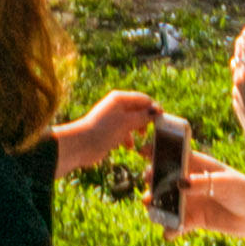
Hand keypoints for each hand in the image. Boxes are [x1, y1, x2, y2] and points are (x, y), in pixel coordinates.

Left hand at [59, 87, 173, 173]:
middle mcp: (117, 106)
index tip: (162, 119)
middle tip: (149, 130)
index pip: (143, 99)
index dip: (153, 108)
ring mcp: (113, 119)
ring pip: (132, 122)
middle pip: (138, 110)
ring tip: (139, 138)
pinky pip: (125, 132)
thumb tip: (156, 111)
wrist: (82, 144)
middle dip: (145, 120)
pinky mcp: (110, 131)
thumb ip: (143, 116)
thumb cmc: (104, 130)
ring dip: (137, 130)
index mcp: (120, 98)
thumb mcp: (127, 122)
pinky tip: (128, 146)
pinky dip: (128, 138)